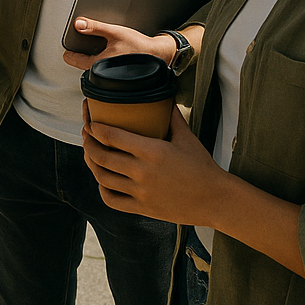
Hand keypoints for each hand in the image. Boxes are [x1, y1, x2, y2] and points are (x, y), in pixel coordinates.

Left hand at [62, 17, 177, 71]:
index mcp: (99, 64)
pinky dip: (103, 61)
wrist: (160, 55)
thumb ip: (95, 28)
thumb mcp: (114, 32)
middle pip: (86, 64)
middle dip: (81, 56)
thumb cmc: (139, 46)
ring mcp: (112, 75)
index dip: (69, 54)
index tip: (65, 52)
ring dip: (93, 58)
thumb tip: (78, 24)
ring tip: (94, 49)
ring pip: (96, 67)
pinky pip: (106, 68)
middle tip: (77, 49)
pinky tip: (108, 53)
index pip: (77, 61)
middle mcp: (105, 72)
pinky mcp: (120, 75)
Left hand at [81, 102, 225, 225]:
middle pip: (101, 156)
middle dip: (88, 142)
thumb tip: (162, 95)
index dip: (95, 127)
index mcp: (152, 151)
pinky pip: (112, 200)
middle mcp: (143, 172)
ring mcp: (141, 193)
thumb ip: (170, 115)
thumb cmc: (202, 166)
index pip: (111, 136)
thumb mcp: (186, 136)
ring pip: (102, 178)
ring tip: (89, 152)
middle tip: (86, 134)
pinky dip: (102, 189)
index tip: (90, 120)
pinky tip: (102, 179)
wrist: (217, 200)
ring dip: (91, 163)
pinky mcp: (143, 209)